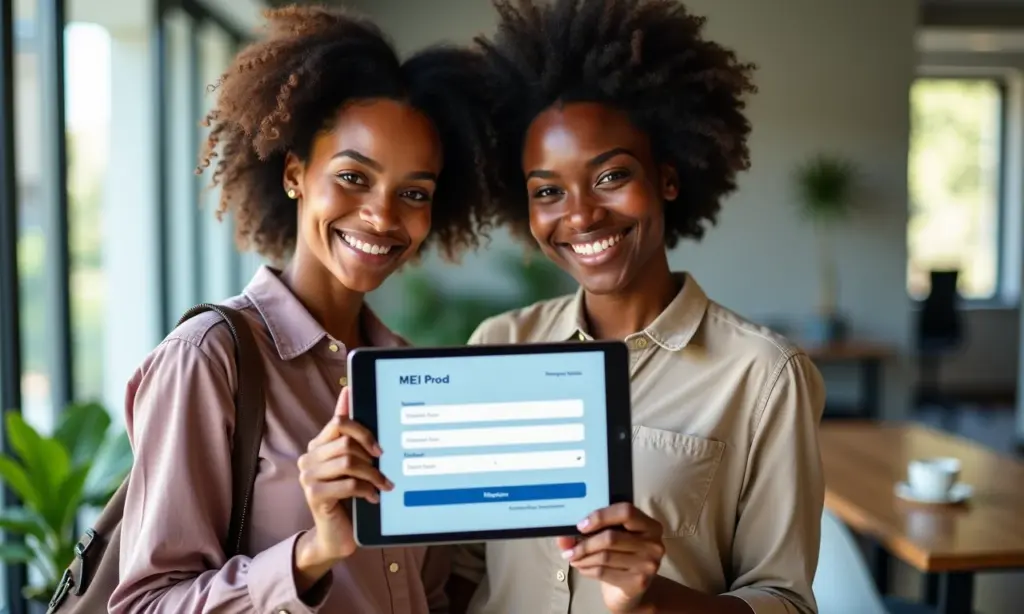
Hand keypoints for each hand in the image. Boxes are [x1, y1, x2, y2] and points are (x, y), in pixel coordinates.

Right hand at [295, 388, 391, 575]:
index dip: (363, 430)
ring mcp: (308, 476)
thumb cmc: (347, 495)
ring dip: (372, 475)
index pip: (339, 422)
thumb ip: (348, 431)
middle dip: (370, 456)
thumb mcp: (351, 462)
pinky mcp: (314, 495)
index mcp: (317, 445)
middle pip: (345, 442)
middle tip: (383, 470)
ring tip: (383, 485)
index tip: (379, 447)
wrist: (334, 534)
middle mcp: (308, 458)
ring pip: (348, 462)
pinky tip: (373, 497)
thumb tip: (348, 391)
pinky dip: (366, 490)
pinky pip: (348, 484)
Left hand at [556, 503, 664, 612]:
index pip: (626, 512)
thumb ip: (589, 532)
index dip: (601, 516)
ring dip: (582, 558)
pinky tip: (581, 567)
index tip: (581, 525)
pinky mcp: (638, 582)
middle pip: (611, 537)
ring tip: (573, 558)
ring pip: (605, 556)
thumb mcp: (611, 538)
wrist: (632, 589)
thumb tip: (563, 537)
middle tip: (569, 548)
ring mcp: (648, 564)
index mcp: (650, 525)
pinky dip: (587, 569)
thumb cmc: (621, 555)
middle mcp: (654, 543)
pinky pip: (604, 572)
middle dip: (584, 543)